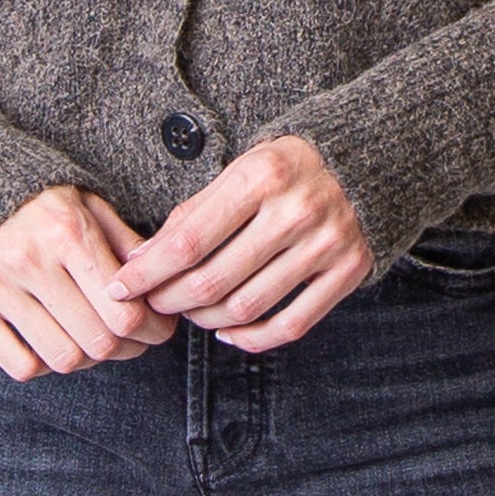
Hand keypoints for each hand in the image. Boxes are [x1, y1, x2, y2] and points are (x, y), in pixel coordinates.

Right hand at [0, 185, 178, 380]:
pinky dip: (46, 364)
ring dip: (91, 360)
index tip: (159, 327)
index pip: (123, 311)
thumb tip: (159, 286)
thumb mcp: (93, 209)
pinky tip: (56, 339)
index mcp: (67, 231)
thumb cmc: (48, 208)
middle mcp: (28, 259)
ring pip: (63, 359)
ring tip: (98, 340)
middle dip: (129, 348)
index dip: (153, 329)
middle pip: (98, 342)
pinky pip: (22, 366)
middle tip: (136, 339)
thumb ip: (127, 246)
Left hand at [104, 136, 373, 350]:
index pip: (189, 239)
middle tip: (153, 304)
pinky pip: (290, 325)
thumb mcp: (243, 166)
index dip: (149, 271)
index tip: (121, 286)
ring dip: (205, 321)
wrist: (372, 157)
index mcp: (261, 176)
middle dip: (170, 300)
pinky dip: (251, 338)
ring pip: (246, 307)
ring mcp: (326, 245)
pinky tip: (228, 332)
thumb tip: (144, 258)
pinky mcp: (349, 271)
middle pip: (214, 279)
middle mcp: (296, 211)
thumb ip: (196, 210)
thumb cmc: (292, 163)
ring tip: (189, 313)